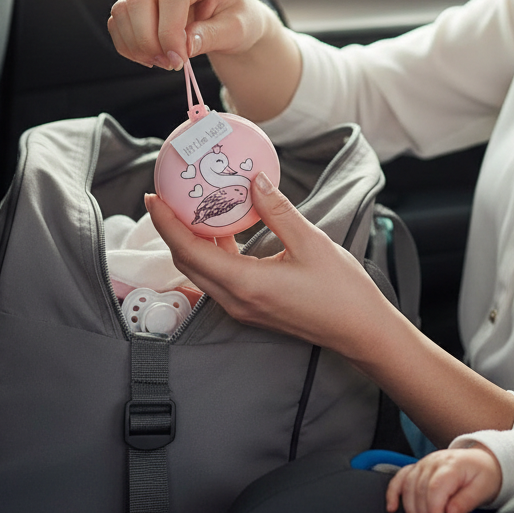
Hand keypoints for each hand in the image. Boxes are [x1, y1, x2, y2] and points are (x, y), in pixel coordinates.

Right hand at [107, 0, 271, 69]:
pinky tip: (150, 57)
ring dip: (136, 44)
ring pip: (123, 10)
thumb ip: (211, 36)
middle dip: (149, 40)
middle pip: (139, 0)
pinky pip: (118, 20)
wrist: (232, 19)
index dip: (169, 32)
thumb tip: (185, 46)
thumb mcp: (236, 29)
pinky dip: (128, 44)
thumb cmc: (238, 18)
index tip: (178, 60)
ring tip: (163, 62)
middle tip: (170, 64)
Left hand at [143, 172, 396, 354]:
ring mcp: (243, 307)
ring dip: (191, 242)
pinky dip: (212, 253)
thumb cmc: (341, 291)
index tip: (153, 197)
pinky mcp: (252, 307)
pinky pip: (220, 278)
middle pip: (187, 264)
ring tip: (191, 209)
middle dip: (171, 230)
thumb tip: (253, 181)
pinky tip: (223, 231)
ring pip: (202, 272)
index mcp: (246, 284)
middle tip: (166, 198)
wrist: (360, 331)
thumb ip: (277, 211)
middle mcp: (236, 300)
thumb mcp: (311, 242)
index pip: (189, 251)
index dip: (167, 223)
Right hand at [385, 447, 501, 512]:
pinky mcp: (418, 468)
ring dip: (410, 510)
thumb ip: (466, 502)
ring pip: (408, 486)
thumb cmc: (483, 475)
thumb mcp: (483, 489)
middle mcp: (435, 461)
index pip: (435, 488)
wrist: (482, 461)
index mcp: (452, 464)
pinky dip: (393, 492)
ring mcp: (424, 463)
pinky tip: (392, 507)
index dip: (433, 509)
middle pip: (419, 489)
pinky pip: (401, 477)